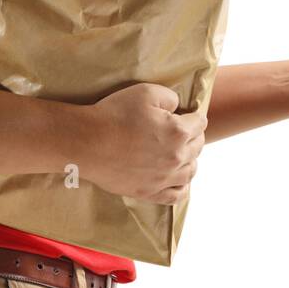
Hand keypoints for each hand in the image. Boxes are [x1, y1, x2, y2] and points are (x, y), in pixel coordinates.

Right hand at [79, 82, 206, 203]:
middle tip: (183, 131)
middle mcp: (176, 157)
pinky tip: (176, 179)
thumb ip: (170, 97)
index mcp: (178, 132)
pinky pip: (176, 195)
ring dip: (190, 160)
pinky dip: (181, 187)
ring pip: (191, 171)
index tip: (188, 115)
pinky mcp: (150, 192)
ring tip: (181, 154)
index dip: (194, 116)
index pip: (200, 123)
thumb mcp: (145, 92)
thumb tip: (179, 107)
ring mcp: (164, 178)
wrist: (88, 143)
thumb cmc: (115, 114)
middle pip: (197, 146)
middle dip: (193, 136)